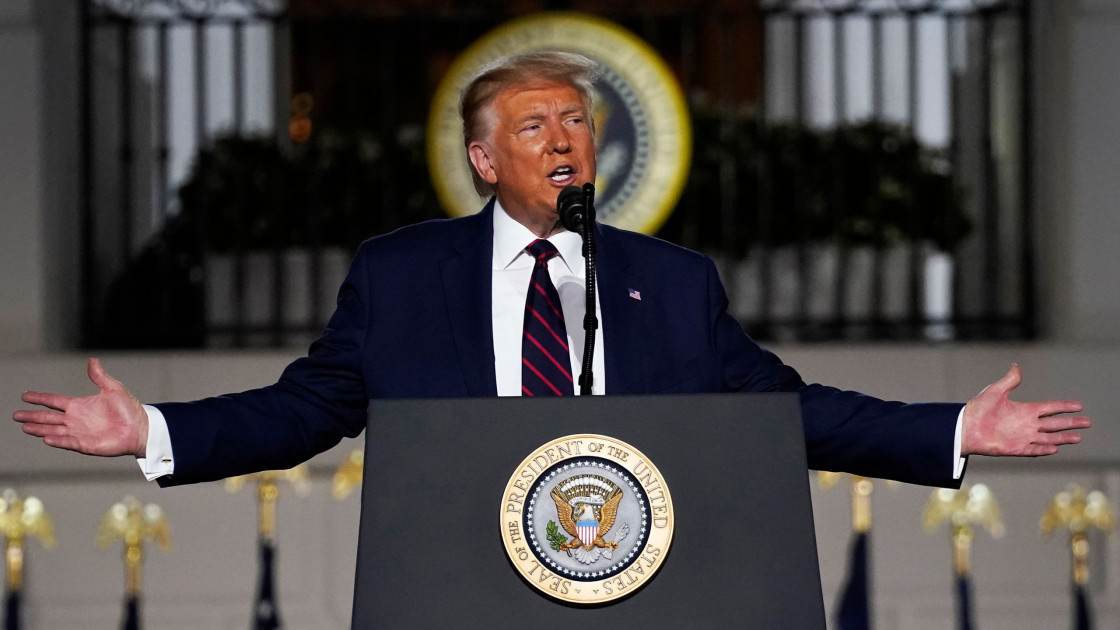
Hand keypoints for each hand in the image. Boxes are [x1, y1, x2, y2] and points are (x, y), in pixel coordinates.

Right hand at [12, 358, 148, 457]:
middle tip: (16, 415)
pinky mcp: (85, 444)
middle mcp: (76, 420)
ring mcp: (79, 432)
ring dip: (39, 429)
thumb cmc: (129, 409)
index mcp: (80, 406)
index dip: (40, 398)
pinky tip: (46, 438)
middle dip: (32, 416)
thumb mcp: (113, 389)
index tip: (25, 396)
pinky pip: (68, 442)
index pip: (54, 401)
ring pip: (53, 430)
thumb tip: (92, 360)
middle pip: (48, 417)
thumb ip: (99, 376)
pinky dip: (57, 440)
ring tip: (25, 427)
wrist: (140, 428)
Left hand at [961, 364, 1089, 456]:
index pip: (1050, 408)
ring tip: (1078, 438)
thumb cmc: (978, 409)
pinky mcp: (1015, 448)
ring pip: (1048, 437)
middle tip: (1087, 423)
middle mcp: (1027, 424)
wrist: (965, 428)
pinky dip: (1044, 449)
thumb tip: (1016, 366)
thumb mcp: (995, 391)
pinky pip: (1034, 449)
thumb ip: (1009, 380)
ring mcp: (1022, 437)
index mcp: (1024, 410)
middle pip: (1054, 424)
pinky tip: (1055, 448)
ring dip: (1063, 438)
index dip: (1064, 407)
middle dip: (1071, 423)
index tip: (1079, 406)